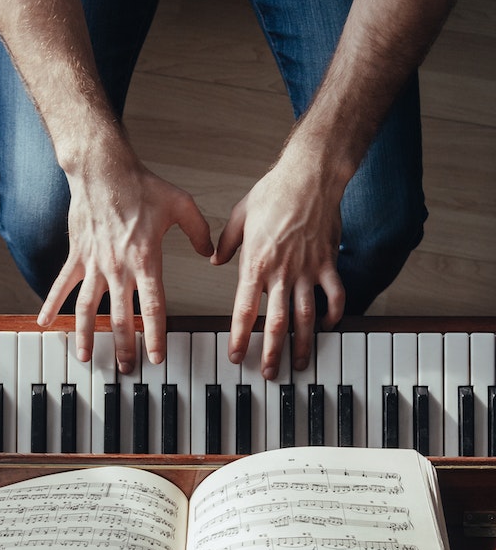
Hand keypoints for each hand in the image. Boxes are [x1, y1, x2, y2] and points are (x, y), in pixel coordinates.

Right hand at [38, 159, 212, 371]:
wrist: (102, 169)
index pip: (152, 306)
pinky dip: (50, 304)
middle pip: (120, 316)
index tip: (156, 357)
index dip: (154, 334)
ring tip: (86, 358)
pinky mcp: (77, 255)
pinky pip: (62, 284)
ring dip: (86, 335)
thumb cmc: (140, 185)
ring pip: (87, 308)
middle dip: (123, 346)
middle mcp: (118, 267)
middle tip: (127, 369)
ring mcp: (94, 263)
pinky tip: (42, 323)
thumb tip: (209, 252)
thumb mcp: (180, 204)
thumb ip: (198, 231)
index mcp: (145, 260)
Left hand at [213, 140, 345, 377]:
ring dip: (303, 344)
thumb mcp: (240, 215)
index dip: (240, 338)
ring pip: (306, 317)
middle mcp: (281, 272)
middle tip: (268, 374)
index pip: (244, 310)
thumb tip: (214, 259)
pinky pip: (335, 295)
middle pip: (276, 323)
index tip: (236, 357)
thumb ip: (226, 242)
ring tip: (300, 364)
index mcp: (256, 264)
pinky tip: (329, 326)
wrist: (311, 175)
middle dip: (271, 353)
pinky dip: (334, 313)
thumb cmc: (275, 191)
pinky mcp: (328, 263)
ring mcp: (307, 270)